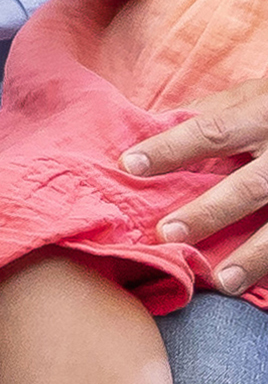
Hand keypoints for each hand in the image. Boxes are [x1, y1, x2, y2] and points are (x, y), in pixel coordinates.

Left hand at [124, 89, 267, 292]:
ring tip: (222, 282)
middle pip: (249, 185)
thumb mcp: (245, 98)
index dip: (170, 148)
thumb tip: (137, 130)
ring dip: (254, 254)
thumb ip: (201, 115)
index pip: (212, 130)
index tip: (128, 165)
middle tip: (168, 234)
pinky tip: (259, 284)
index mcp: (262, 114)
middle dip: (210, 212)